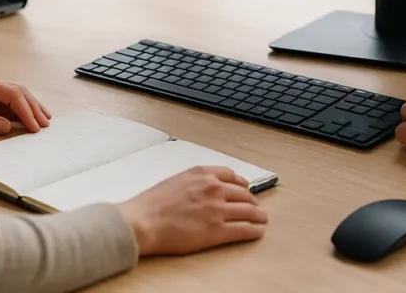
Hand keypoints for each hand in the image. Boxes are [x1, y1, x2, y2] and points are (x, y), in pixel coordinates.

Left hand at [0, 70, 50, 133]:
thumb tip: (8, 126)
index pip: (12, 94)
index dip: (26, 110)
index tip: (34, 126)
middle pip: (18, 90)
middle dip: (33, 107)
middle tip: (45, 124)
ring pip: (14, 92)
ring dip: (30, 105)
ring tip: (43, 118)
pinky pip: (5, 97)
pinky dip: (19, 106)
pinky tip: (26, 113)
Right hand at [118, 166, 267, 255]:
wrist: (142, 221)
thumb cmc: (151, 204)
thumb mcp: (176, 180)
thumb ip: (195, 181)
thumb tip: (204, 188)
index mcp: (203, 174)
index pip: (231, 175)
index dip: (241, 183)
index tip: (244, 188)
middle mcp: (214, 188)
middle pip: (243, 193)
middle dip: (251, 200)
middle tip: (255, 206)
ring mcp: (217, 210)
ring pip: (247, 211)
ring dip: (258, 215)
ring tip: (262, 219)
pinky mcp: (216, 231)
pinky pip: (242, 229)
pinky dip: (253, 230)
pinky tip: (258, 231)